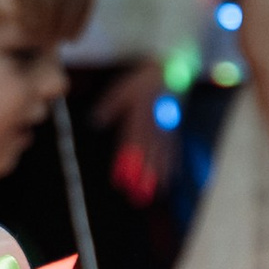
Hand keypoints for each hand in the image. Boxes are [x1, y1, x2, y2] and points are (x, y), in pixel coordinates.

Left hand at [92, 57, 177, 203]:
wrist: (170, 70)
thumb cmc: (143, 80)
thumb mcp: (121, 90)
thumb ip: (109, 107)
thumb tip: (94, 122)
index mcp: (138, 120)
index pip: (129, 148)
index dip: (125, 166)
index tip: (120, 182)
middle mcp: (153, 128)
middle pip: (147, 158)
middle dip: (142, 179)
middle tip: (138, 198)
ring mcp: (165, 130)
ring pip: (161, 157)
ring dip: (157, 177)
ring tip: (155, 193)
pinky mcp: (174, 130)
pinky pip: (174, 150)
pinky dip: (173, 165)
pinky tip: (171, 177)